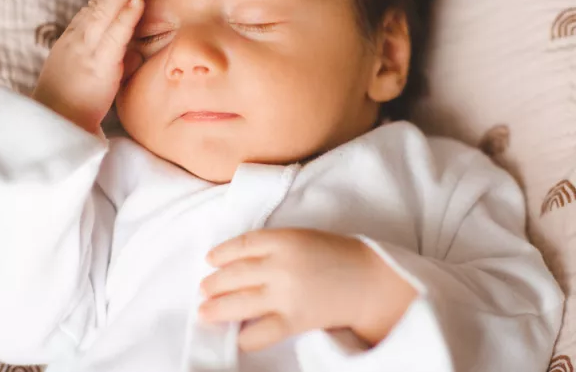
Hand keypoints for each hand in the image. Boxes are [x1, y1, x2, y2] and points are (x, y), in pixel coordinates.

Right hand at [32, 0, 149, 133]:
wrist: (55, 126)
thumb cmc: (73, 104)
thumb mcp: (95, 77)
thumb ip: (115, 63)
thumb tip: (134, 56)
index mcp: (75, 39)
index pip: (96, 7)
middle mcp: (78, 39)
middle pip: (100, 1)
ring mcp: (86, 50)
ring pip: (105, 11)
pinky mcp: (97, 66)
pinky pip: (114, 37)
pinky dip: (126, 17)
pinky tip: (138, 2)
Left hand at [199, 229, 416, 352]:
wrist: (372, 282)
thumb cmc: (341, 255)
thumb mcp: (305, 238)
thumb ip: (275, 246)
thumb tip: (242, 262)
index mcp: (284, 239)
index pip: (241, 245)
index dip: (221, 253)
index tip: (210, 259)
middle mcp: (279, 265)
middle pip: (234, 274)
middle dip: (214, 283)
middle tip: (204, 288)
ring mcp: (285, 295)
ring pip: (239, 303)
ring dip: (217, 309)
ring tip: (204, 312)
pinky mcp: (293, 321)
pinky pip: (259, 332)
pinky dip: (244, 337)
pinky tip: (237, 337)